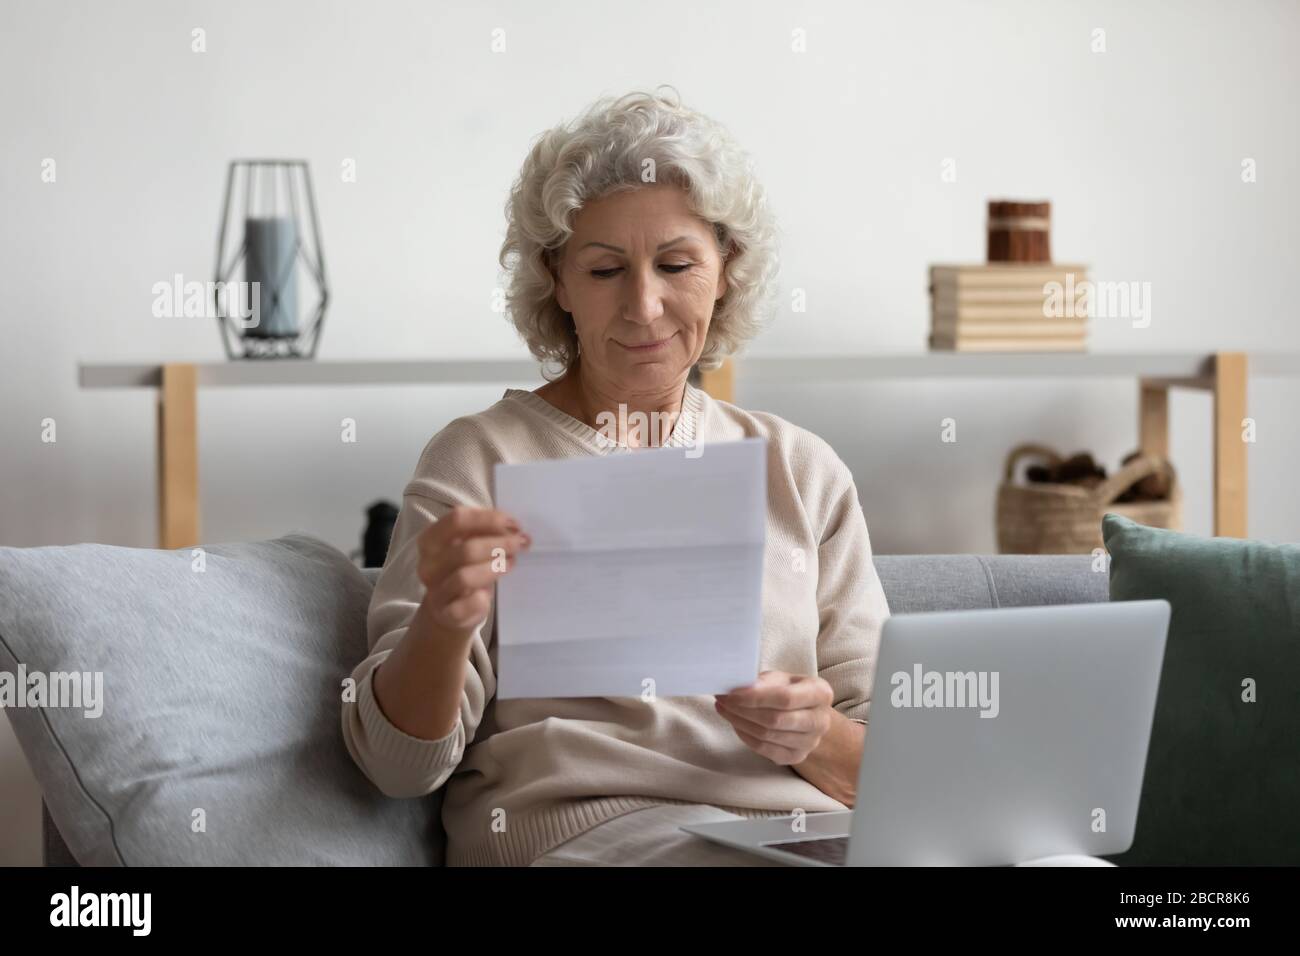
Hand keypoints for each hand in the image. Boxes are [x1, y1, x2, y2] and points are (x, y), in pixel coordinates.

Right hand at [416, 506, 529, 635]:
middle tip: (520, 543)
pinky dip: (481, 600)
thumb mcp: (470, 545)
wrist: (450, 609)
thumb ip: (487, 533)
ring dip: (494, 568)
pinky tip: (489, 595)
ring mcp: (435, 590)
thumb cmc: (464, 568)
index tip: (514, 524)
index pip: (458, 519)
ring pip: (465, 577)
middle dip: (499, 544)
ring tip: (511, 563)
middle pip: (466, 549)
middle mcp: (428, 564)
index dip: (489, 519)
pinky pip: (467, 605)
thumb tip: (516, 530)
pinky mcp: (446, 613)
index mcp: (430, 539)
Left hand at [714, 670, 834, 765]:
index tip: (731, 694)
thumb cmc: (791, 690)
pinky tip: (735, 723)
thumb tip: (739, 688)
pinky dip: (745, 735)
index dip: (755, 698)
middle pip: (775, 720)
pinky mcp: (796, 757)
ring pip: (767, 735)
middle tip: (722, 700)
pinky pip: (764, 749)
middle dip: (743, 710)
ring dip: (739, 721)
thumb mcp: (781, 678)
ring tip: (724, 708)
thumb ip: (764, 682)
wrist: (806, 713)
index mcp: (820, 693)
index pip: (785, 698)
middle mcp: (820, 721)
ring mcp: (810, 742)